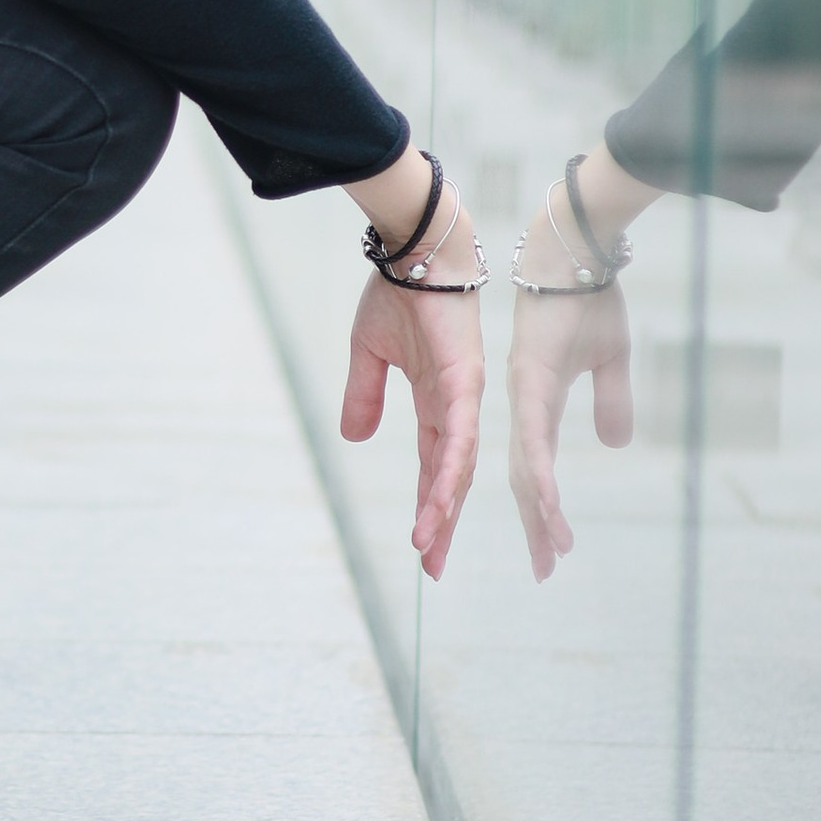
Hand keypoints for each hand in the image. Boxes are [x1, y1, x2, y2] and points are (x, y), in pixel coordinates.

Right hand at [340, 261, 484, 578]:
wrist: (416, 251)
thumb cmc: (398, 292)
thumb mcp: (369, 353)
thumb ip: (364, 395)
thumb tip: (354, 439)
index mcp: (435, 401)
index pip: (434, 465)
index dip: (429, 505)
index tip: (424, 546)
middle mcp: (456, 406)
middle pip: (451, 477)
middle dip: (443, 523)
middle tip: (435, 569)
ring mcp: (465, 396)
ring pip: (457, 464)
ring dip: (443, 506)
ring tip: (429, 545)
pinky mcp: (466, 380)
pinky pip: (459, 434)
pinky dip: (450, 469)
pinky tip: (441, 500)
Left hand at [505, 279, 631, 580]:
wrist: (574, 253)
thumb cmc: (588, 297)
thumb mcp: (610, 359)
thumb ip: (611, 401)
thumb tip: (615, 443)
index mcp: (540, 402)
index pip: (540, 466)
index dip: (544, 507)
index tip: (554, 547)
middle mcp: (525, 405)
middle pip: (529, 477)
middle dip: (536, 525)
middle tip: (544, 570)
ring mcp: (525, 393)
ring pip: (529, 466)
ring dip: (540, 512)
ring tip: (551, 551)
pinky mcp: (530, 379)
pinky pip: (535, 437)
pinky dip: (541, 474)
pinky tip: (546, 506)